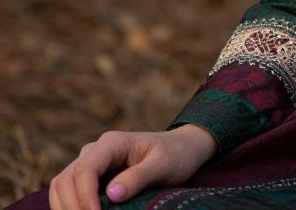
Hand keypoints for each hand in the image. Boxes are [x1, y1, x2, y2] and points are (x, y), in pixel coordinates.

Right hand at [48, 124, 217, 209]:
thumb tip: (111, 195)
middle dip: (72, 207)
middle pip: (66, 180)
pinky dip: (69, 208)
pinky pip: (68, 193)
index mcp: (112, 143)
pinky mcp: (91, 178)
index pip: (85, 171)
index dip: (84, 198)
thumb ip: (139, 177)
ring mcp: (91, 163)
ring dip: (66, 208)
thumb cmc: (175, 155)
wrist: (182, 150)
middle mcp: (95, 150)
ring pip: (61, 187)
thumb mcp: (164, 165)